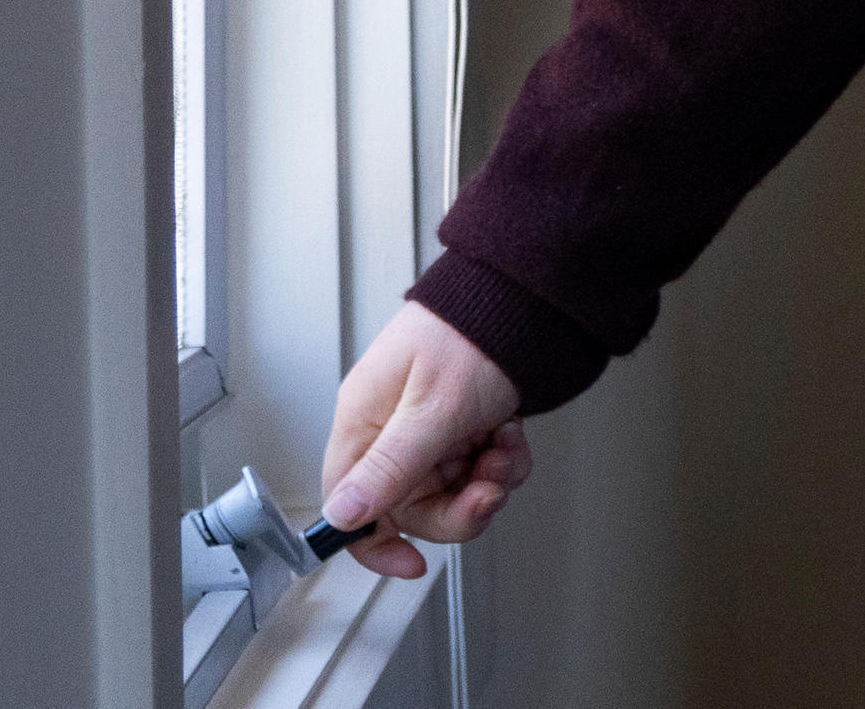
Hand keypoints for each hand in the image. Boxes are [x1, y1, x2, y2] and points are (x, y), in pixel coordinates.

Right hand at [315, 302, 534, 578]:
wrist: (523, 300)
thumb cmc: (468, 336)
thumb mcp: (431, 410)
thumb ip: (389, 466)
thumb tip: (341, 513)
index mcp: (364, 421)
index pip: (348, 503)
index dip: (375, 543)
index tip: (412, 564)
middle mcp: (389, 429)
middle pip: (412, 508)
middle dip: (459, 505)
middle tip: (488, 486)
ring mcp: (427, 430)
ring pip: (451, 493)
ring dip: (487, 480)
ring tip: (503, 447)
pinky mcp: (461, 428)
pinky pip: (477, 472)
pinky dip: (502, 460)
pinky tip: (510, 434)